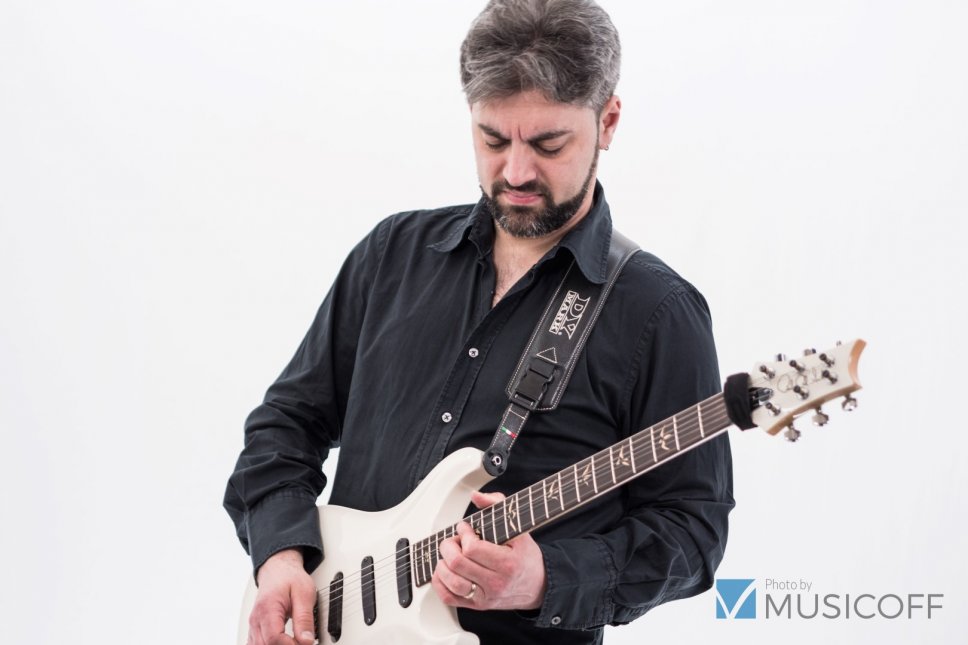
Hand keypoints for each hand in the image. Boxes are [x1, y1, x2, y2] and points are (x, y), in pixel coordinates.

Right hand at [248, 549, 316, 644]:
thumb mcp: (304, 593)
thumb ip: (304, 618)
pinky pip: (256, 644)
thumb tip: (307, 641)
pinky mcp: (255, 629)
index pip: (273, 638)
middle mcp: (256, 619)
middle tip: (302, 641)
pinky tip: (282, 643)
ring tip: (294, 641)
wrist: (278, 570)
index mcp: (267, 609)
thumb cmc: (290, 578)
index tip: (305, 643)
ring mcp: (253, 625)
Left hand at [432, 491, 546, 610]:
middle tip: (455, 540)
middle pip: (458, 563)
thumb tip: (476, 496)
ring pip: (451, 581)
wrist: (538, 585)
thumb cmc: (526, 557)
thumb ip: (497, 505)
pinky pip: (449, 598)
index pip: (473, 549)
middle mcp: (495, 583)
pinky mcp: (477, 605)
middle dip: (449, 546)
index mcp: (507, 563)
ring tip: (449, 555)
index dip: (464, 534)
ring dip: (443, 564)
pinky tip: (443, 570)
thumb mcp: (518, 528)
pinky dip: (439, 583)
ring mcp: (485, 596)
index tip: (466, 528)